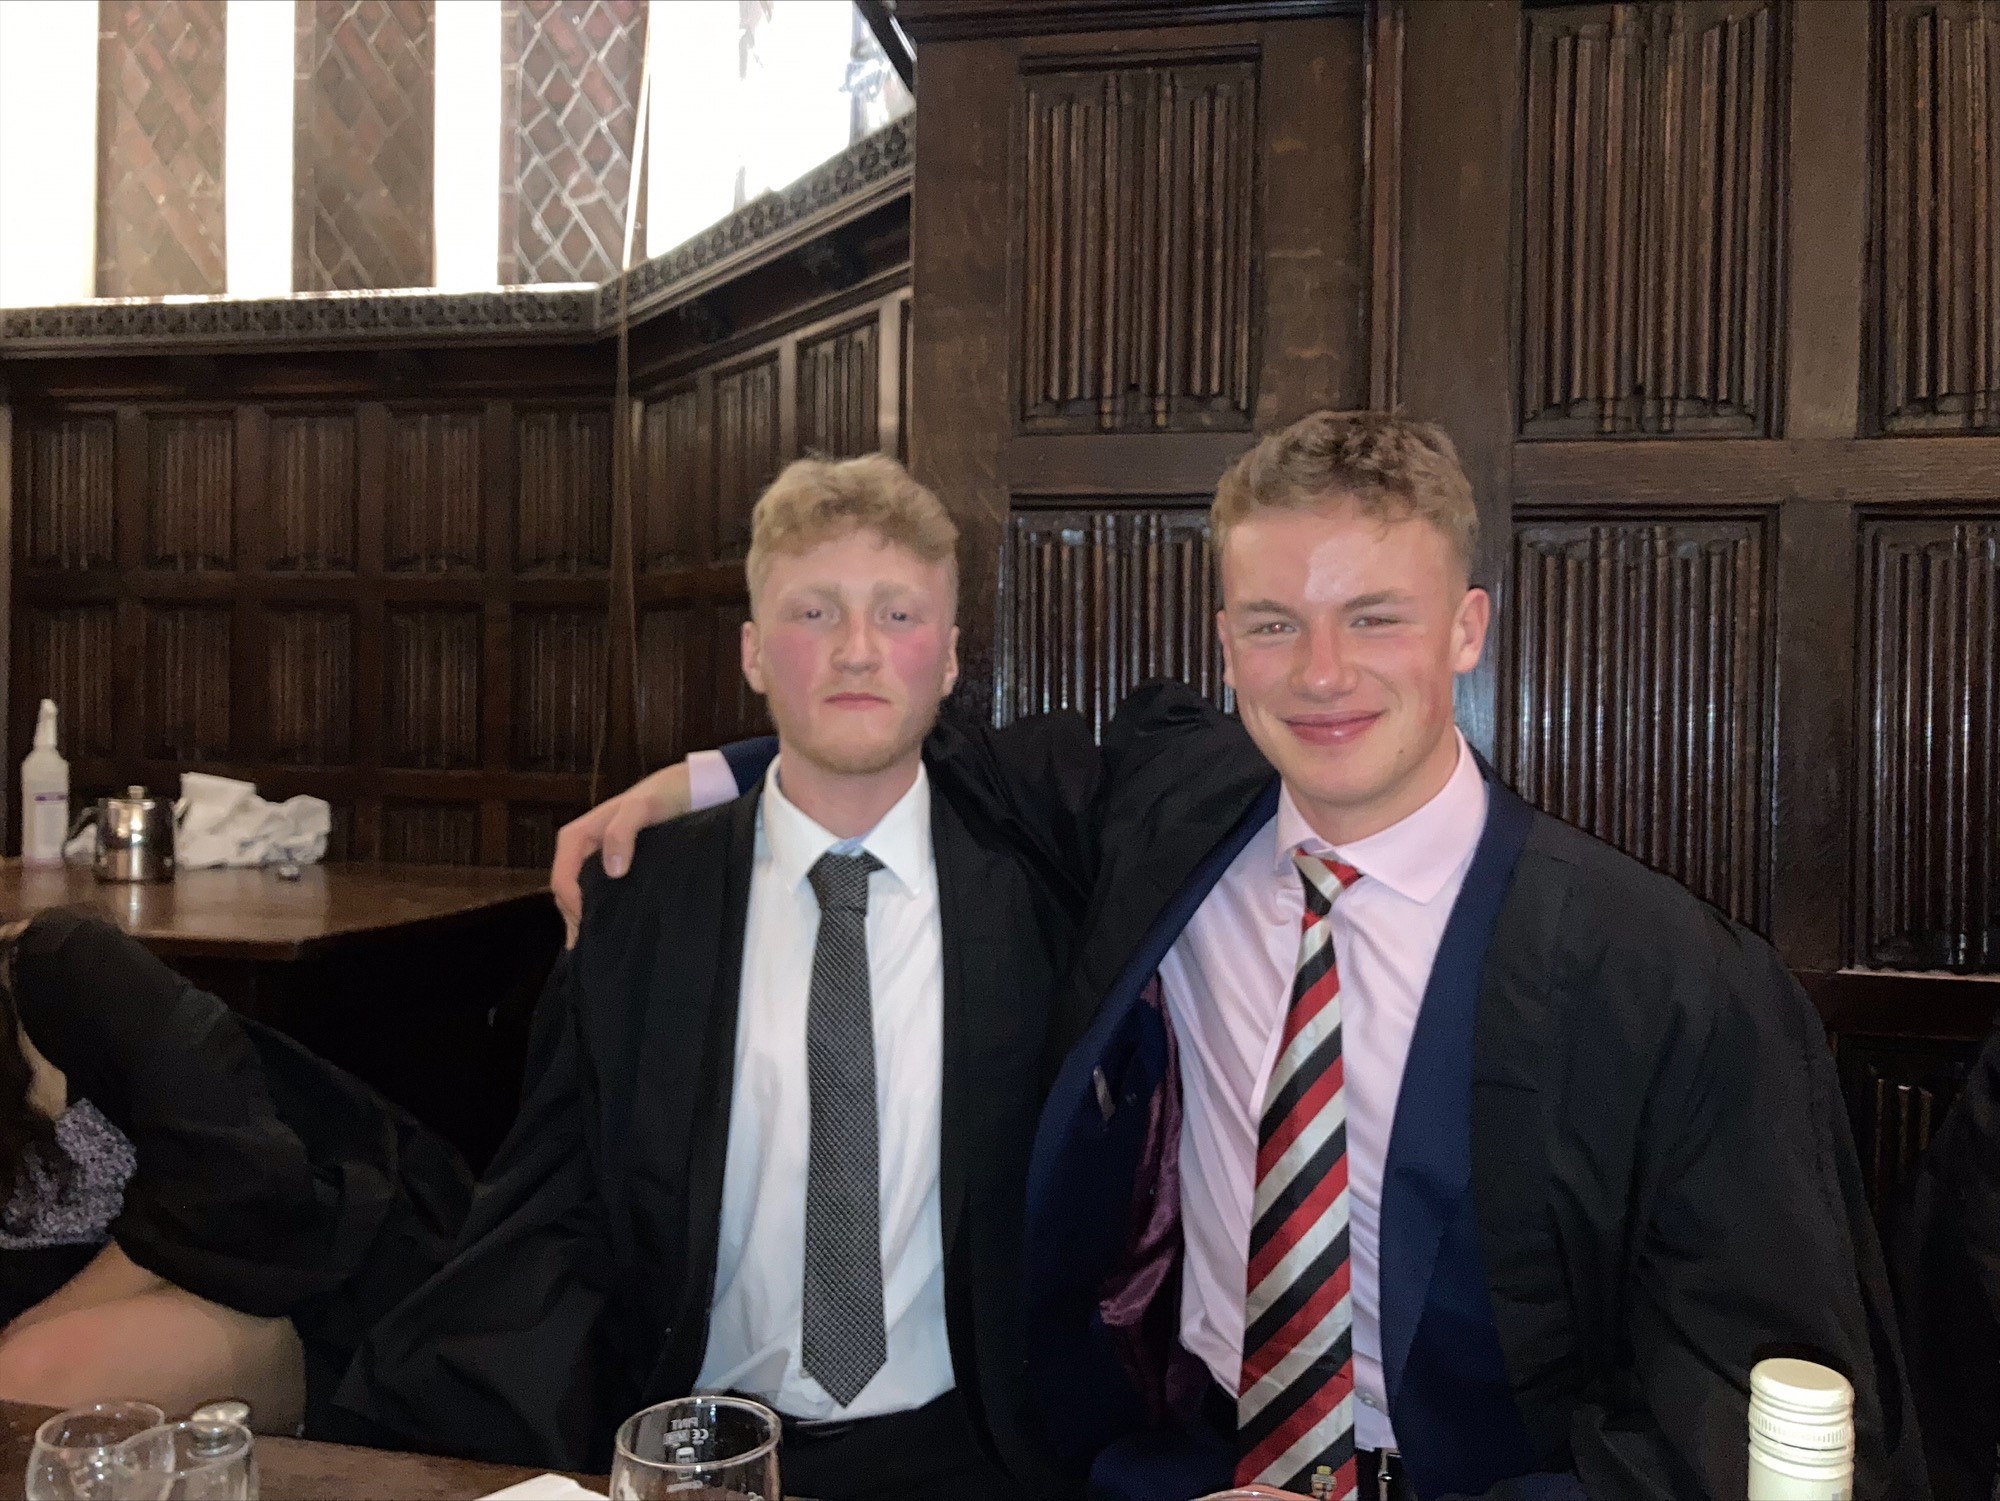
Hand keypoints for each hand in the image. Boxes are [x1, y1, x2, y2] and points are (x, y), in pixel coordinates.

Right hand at [550, 765, 691, 946]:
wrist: (684, 789)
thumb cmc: (661, 797)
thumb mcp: (642, 809)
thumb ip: (622, 833)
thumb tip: (613, 871)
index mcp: (576, 837)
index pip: (562, 882)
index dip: (574, 908)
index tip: (594, 929)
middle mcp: (580, 850)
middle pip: (567, 894)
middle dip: (578, 920)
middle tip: (598, 948)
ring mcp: (595, 860)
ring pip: (581, 896)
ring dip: (589, 918)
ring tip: (605, 945)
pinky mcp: (612, 866)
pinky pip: (598, 893)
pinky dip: (602, 911)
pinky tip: (615, 928)